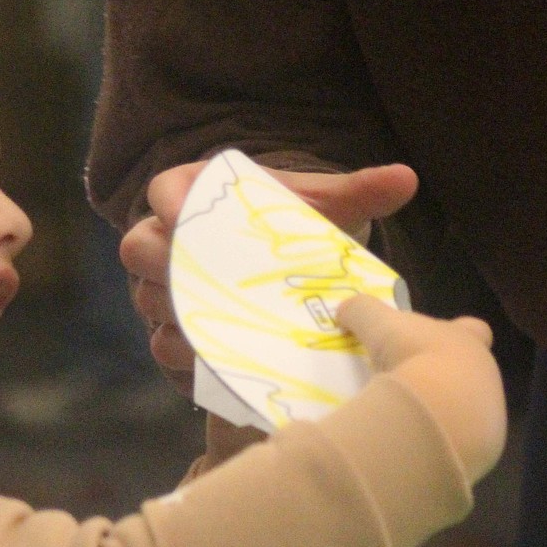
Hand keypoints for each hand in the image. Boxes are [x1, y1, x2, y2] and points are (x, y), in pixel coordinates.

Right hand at [119, 158, 418, 391]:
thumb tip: (407, 179)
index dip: (169, 204)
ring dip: (178, 319)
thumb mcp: (323, 206)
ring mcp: (162, 290)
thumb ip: (358, 192)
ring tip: (218, 333)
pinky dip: (190, 361)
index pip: (164, 189)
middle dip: (163, 267)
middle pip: (139, 248)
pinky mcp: (173, 334)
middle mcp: (166, 239)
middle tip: (200, 283)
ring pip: (150, 304)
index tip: (186, 217)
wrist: (286, 263)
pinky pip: (165, 350)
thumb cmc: (294, 223)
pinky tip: (223, 367)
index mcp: (195, 194)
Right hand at [337, 293, 505, 483]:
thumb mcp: (379, 324)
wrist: (442, 411)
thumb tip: (344, 310)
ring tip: (406, 415)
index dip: (459, 331)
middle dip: (446, 375)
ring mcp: (486, 410)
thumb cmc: (415, 355)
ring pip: (466, 406)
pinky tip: (412, 441)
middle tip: (411, 381)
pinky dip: (436, 439)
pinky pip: (457, 439)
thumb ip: (361, 311)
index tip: (435, 342)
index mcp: (464, 339)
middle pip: (472, 370)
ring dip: (440, 409)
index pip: (473, 329)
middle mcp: (482, 372)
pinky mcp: (478, 445)